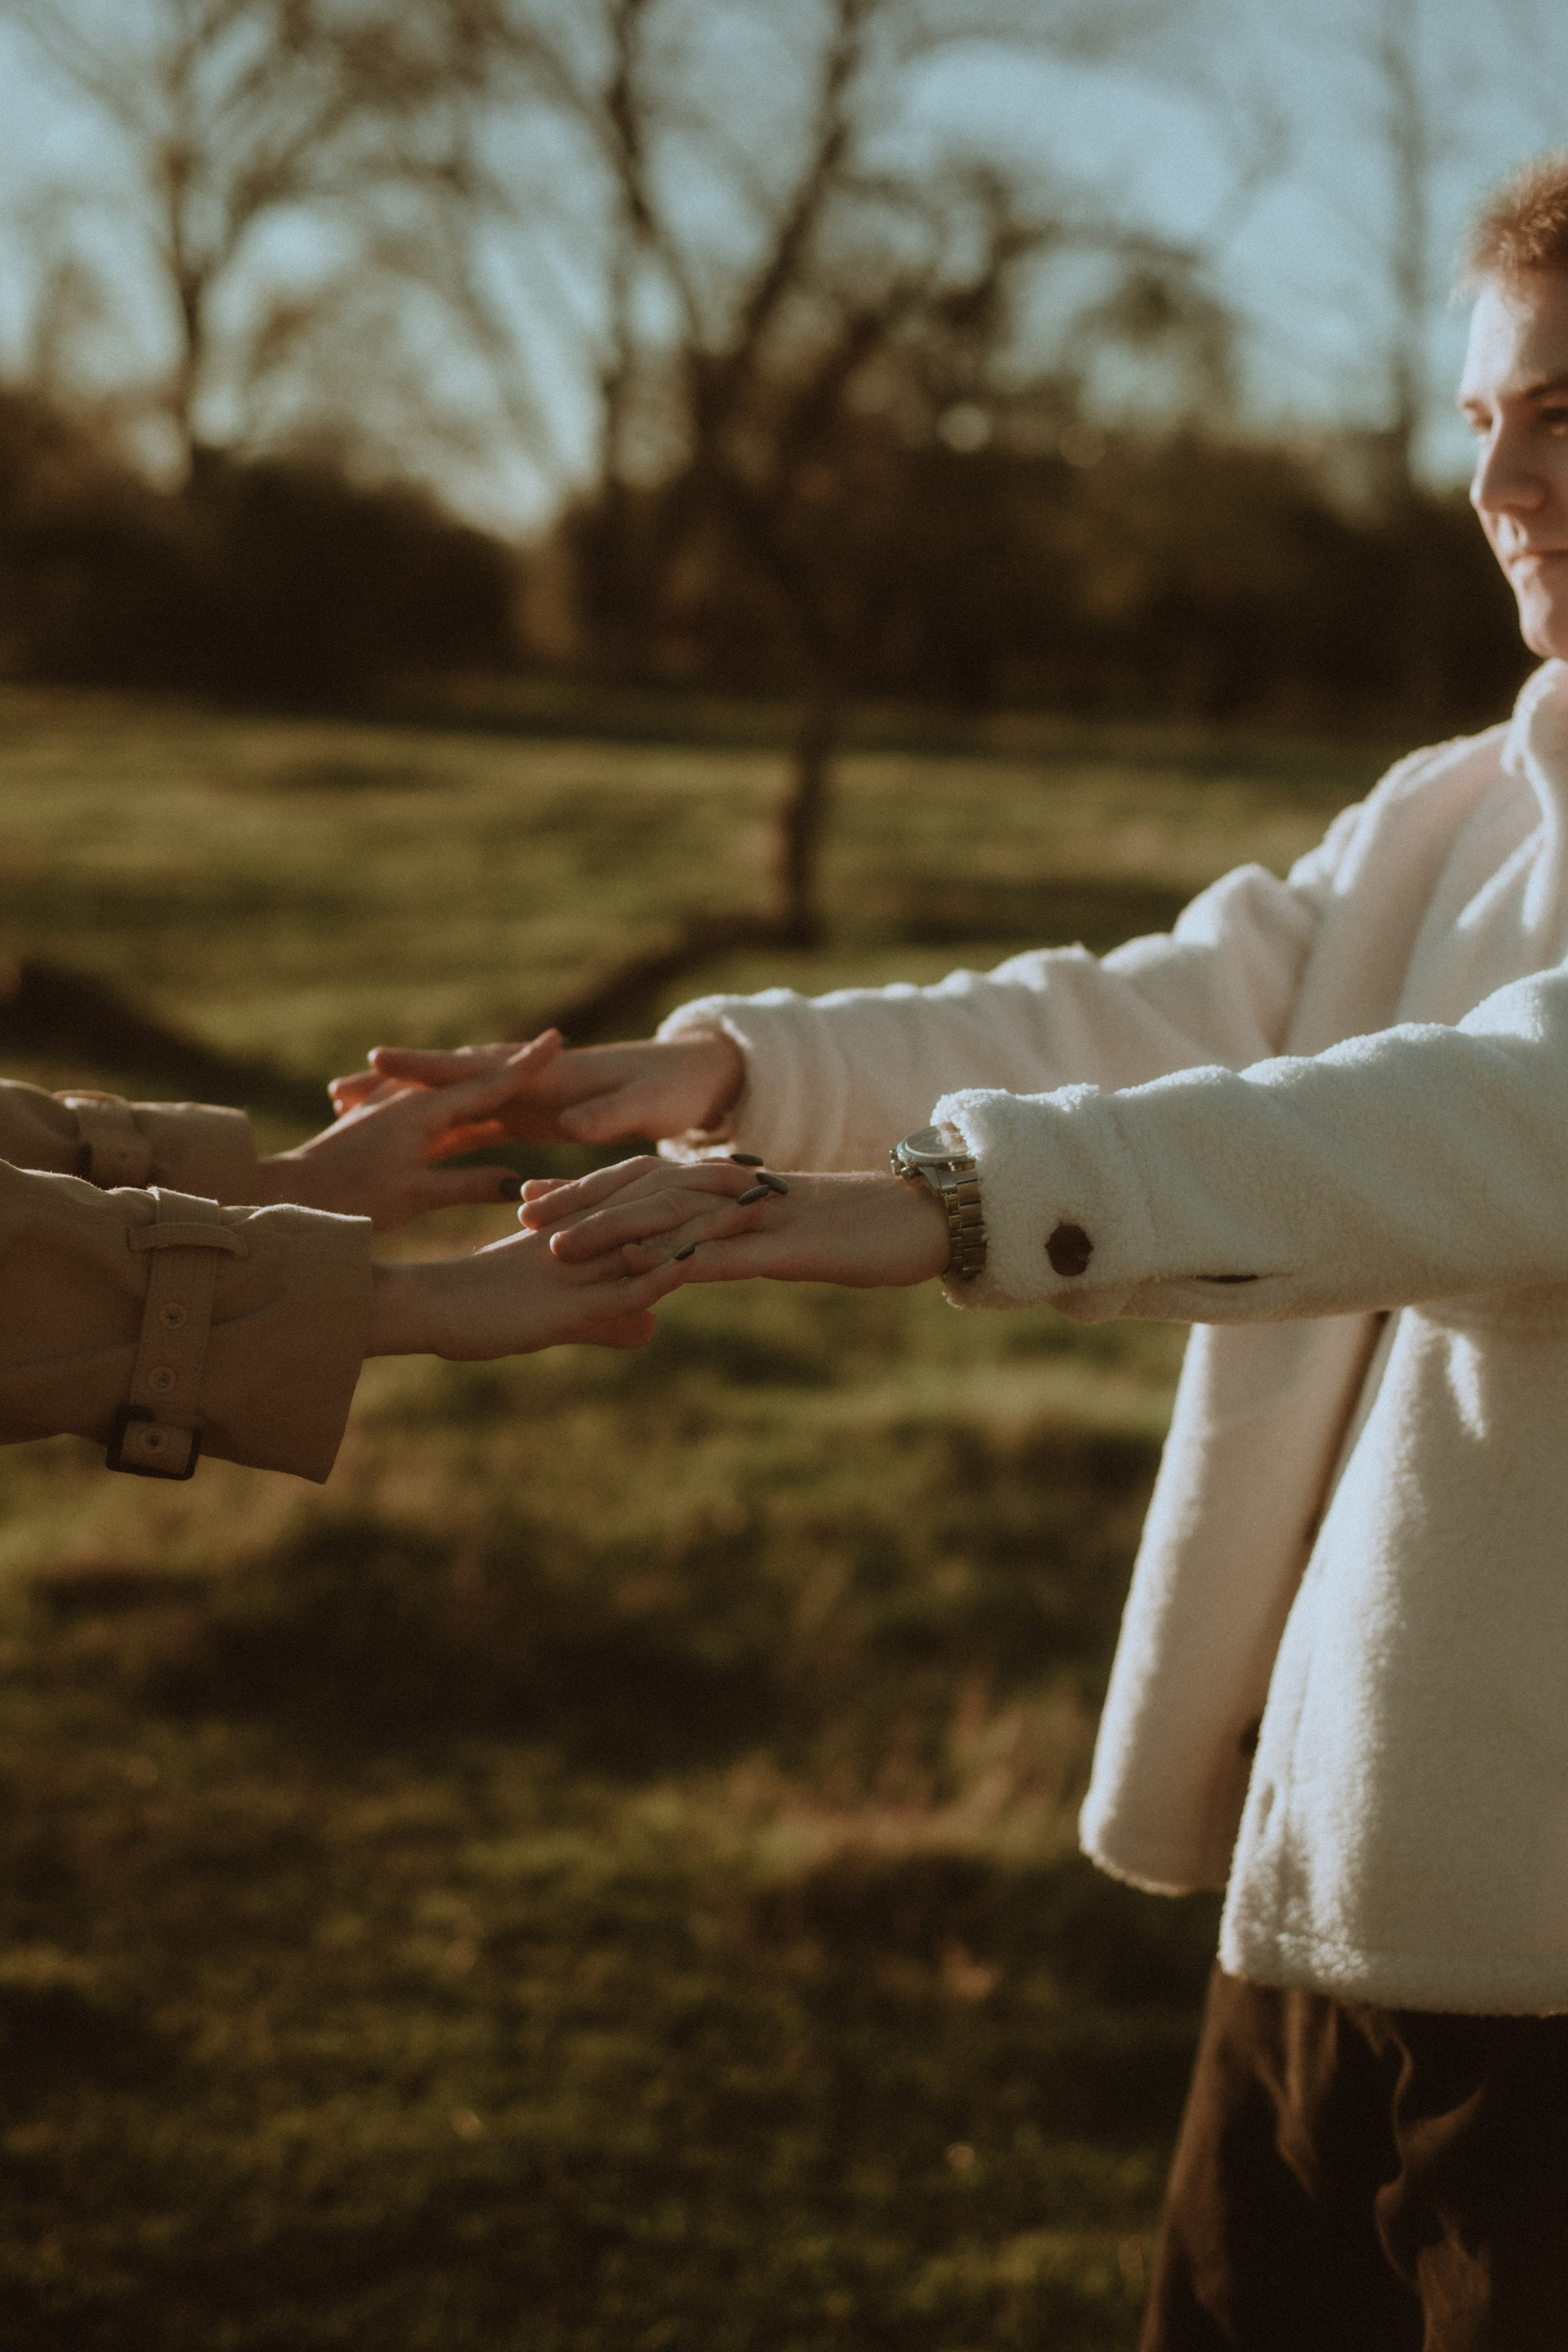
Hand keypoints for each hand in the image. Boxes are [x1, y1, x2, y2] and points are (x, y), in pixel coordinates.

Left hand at [256, 1033, 562, 1229]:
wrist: (287, 1194)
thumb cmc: (351, 1198)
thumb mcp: (417, 1196)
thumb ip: (470, 1186)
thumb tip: (519, 1182)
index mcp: (426, 1112)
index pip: (492, 1084)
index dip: (528, 1064)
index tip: (558, 1039)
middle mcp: (408, 1099)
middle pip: (471, 1079)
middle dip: (509, 1067)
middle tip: (547, 1050)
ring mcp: (387, 1105)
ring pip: (442, 1087)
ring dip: (475, 1080)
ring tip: (505, 1068)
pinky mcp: (370, 1119)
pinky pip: (417, 1100)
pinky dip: (440, 1096)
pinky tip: (436, 1098)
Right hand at [329, 1029, 743, 1146]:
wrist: (693, 1078)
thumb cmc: (673, 1090)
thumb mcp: (644, 1108)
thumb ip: (609, 1118)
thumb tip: (574, 1127)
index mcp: (550, 1080)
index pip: (477, 1069)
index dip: (427, 1064)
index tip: (378, 1058)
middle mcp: (530, 1084)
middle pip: (450, 1079)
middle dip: (395, 1083)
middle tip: (337, 1090)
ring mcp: (528, 1098)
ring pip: (454, 1099)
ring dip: (405, 1104)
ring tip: (347, 1112)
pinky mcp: (534, 1116)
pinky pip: (474, 1120)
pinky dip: (437, 1128)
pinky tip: (407, 1147)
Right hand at [363, 1156, 758, 1355]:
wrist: (419, 1308)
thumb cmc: (479, 1311)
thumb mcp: (555, 1320)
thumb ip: (605, 1322)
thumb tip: (649, 1333)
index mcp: (581, 1232)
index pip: (649, 1201)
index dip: (697, 1186)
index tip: (745, 1172)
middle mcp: (584, 1239)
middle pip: (661, 1205)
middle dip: (716, 1190)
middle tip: (770, 1172)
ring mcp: (574, 1267)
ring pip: (650, 1239)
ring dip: (705, 1223)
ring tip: (757, 1206)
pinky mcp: (560, 1304)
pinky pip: (618, 1290)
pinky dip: (658, 1274)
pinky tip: (697, 1263)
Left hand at [530, 1162, 950, 1289]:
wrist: (928, 1221)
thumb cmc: (861, 1232)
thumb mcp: (786, 1238)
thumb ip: (738, 1243)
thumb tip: (693, 1258)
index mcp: (733, 1188)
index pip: (645, 1180)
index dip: (586, 1188)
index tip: (530, 1196)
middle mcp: (738, 1194)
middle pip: (643, 1190)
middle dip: (578, 1201)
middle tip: (517, 1210)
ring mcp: (761, 1218)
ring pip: (672, 1218)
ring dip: (609, 1232)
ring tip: (554, 1247)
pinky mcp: (788, 1246)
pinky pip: (724, 1253)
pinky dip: (677, 1260)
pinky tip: (637, 1272)